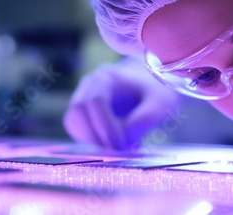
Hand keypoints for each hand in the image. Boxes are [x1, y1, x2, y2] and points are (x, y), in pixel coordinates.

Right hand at [63, 58, 178, 149]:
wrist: (149, 83)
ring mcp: (81, 96)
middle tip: (119, 149)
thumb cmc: (156, 92)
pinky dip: (90, 140)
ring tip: (119, 146)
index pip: (95, 101)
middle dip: (95, 135)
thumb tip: (123, 143)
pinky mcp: (81, 111)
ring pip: (72, 121)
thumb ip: (144, 120)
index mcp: (108, 78)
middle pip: (77, 110)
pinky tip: (113, 143)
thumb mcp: (160, 103)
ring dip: (91, 140)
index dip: (105, 126)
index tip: (121, 145)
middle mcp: (89, 84)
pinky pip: (76, 128)